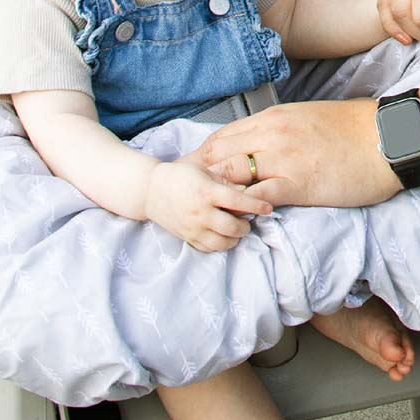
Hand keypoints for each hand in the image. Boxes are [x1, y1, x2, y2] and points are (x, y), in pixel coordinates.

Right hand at [144, 159, 272, 252]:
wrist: (151, 190)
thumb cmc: (181, 175)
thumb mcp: (204, 170)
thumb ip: (226, 181)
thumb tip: (248, 190)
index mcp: (207, 192)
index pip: (238, 202)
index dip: (256, 206)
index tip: (268, 208)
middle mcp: (201, 212)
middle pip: (233, 228)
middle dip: (246, 226)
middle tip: (247, 220)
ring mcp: (193, 228)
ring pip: (223, 243)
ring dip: (234, 237)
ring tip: (235, 228)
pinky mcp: (187, 238)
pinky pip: (209, 248)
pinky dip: (220, 244)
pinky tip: (222, 235)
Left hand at [198, 99, 401, 207]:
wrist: (386, 137)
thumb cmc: (353, 128)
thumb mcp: (307, 117)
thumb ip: (280, 128)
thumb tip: (263, 143)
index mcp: (273, 118)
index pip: (223, 136)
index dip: (208, 158)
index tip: (203, 175)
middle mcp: (271, 134)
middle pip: (218, 156)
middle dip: (205, 177)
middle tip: (202, 197)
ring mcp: (282, 158)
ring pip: (231, 175)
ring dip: (222, 194)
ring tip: (219, 211)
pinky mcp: (297, 184)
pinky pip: (257, 198)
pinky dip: (246, 208)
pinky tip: (245, 218)